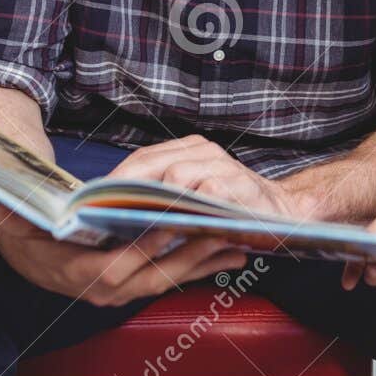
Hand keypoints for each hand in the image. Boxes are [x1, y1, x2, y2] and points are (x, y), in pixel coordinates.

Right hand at [0, 204, 245, 306]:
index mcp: (76, 274)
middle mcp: (101, 290)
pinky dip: (196, 267)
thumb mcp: (26, 217)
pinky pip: (168, 277)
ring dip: (202, 265)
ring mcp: (118, 292)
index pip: (116, 267)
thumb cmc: (26, 224)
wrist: (22, 244)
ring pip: (166, 280)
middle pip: (152, 277)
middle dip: (189, 258)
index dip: (145, 248)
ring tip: (236, 249)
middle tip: (221, 234)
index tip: (174, 223)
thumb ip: (44, 211)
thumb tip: (61, 199)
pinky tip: (224, 254)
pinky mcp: (132, 284)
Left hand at [109, 135, 306, 219]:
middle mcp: (203, 151)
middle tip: (100, 211)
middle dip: (124, 189)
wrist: (285, 213)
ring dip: (152, 200)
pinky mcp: (235, 185)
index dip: (115, 180)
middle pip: (151, 164)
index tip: (91, 200)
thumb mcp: (197, 196)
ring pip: (174, 176)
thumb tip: (115, 208)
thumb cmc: (234, 208)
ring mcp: (220, 165)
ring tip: (128, 220)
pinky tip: (167, 225)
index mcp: (190, 150)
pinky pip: (202, 193)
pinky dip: (184, 208)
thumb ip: (166, 197)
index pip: (141, 160)